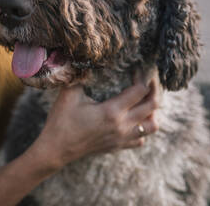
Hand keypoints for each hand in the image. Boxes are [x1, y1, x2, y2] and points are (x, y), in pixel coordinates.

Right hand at [30, 72, 160, 170]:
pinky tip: (132, 121)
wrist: (56, 149)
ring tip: (143, 102)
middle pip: (152, 107)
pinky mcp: (117, 146)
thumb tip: (85, 62)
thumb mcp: (69, 94)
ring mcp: (121, 138)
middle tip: (148, 82)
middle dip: (153, 91)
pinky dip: (142, 129)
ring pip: (152, 126)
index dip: (141, 78)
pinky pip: (141, 139)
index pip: (140, 91)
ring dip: (152, 112)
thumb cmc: (61, 120)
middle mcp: (122, 126)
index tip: (135, 70)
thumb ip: (80, 77)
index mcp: (112, 111)